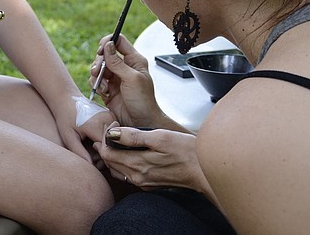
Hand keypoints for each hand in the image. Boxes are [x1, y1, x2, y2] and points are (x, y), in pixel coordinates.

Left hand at [50, 96, 112, 163]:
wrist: (67, 99)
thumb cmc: (65, 118)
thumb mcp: (68, 137)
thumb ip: (79, 152)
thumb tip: (91, 167)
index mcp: (96, 124)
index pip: (106, 148)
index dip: (101, 159)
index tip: (93, 163)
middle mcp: (107, 118)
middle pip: (112, 144)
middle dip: (104, 154)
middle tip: (92, 160)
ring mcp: (111, 115)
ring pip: (114, 139)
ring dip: (106, 147)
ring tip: (93, 151)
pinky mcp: (112, 115)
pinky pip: (113, 133)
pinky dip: (107, 140)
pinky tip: (96, 142)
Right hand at [90, 34, 163, 127]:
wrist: (141, 123)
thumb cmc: (143, 101)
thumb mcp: (131, 79)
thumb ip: (118, 62)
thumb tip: (108, 45)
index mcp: (134, 60)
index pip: (119, 41)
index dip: (108, 42)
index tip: (101, 50)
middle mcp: (124, 66)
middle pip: (105, 53)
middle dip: (99, 61)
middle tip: (98, 70)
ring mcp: (115, 77)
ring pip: (98, 67)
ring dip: (97, 74)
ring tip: (103, 85)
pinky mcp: (107, 88)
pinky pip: (96, 80)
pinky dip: (96, 85)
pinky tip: (103, 92)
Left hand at [93, 121, 209, 192]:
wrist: (204, 170)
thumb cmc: (185, 151)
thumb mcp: (160, 137)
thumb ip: (134, 136)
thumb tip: (112, 134)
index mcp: (137, 165)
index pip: (107, 153)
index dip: (105, 136)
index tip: (115, 124)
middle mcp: (137, 177)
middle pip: (110, 162)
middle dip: (106, 145)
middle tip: (113, 129)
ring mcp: (143, 183)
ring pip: (118, 169)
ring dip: (113, 154)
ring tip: (118, 139)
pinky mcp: (150, 184)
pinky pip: (128, 174)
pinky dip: (123, 162)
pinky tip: (129, 152)